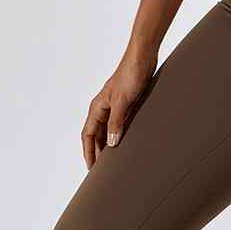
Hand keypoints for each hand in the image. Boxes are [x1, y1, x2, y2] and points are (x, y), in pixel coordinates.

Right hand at [81, 53, 156, 168]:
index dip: (88, 152)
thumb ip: (116, 122)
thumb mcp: (122, 101)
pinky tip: (125, 144)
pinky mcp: (126, 104)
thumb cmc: (131, 75)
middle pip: (95, 135)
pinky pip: (118, 125)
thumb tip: (110, 144)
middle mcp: (103, 108)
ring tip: (112, 162)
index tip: (92, 169)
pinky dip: (118, 136)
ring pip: (106, 131)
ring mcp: (114, 106)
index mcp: (97, 107)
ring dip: (107, 145)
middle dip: (97, 152)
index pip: (87, 135)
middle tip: (101, 171)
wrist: (143, 57)